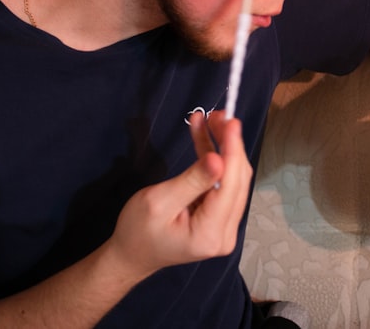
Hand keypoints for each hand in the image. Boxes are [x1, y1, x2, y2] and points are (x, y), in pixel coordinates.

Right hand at [104, 111, 253, 280]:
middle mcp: (225, 233)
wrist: (131, 254)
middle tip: (218, 115)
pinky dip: (215, 159)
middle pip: (238, 180)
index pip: (231, 186)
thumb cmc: (137, 230)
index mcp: (210, 234)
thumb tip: (218, 159)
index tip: (231, 122)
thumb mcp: (158, 201)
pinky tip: (206, 136)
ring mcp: (225, 227)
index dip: (233, 150)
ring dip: (224, 148)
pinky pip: (223, 183)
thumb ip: (192, 180)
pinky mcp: (219, 219)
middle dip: (230, 144)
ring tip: (210, 120)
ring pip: (233, 179)